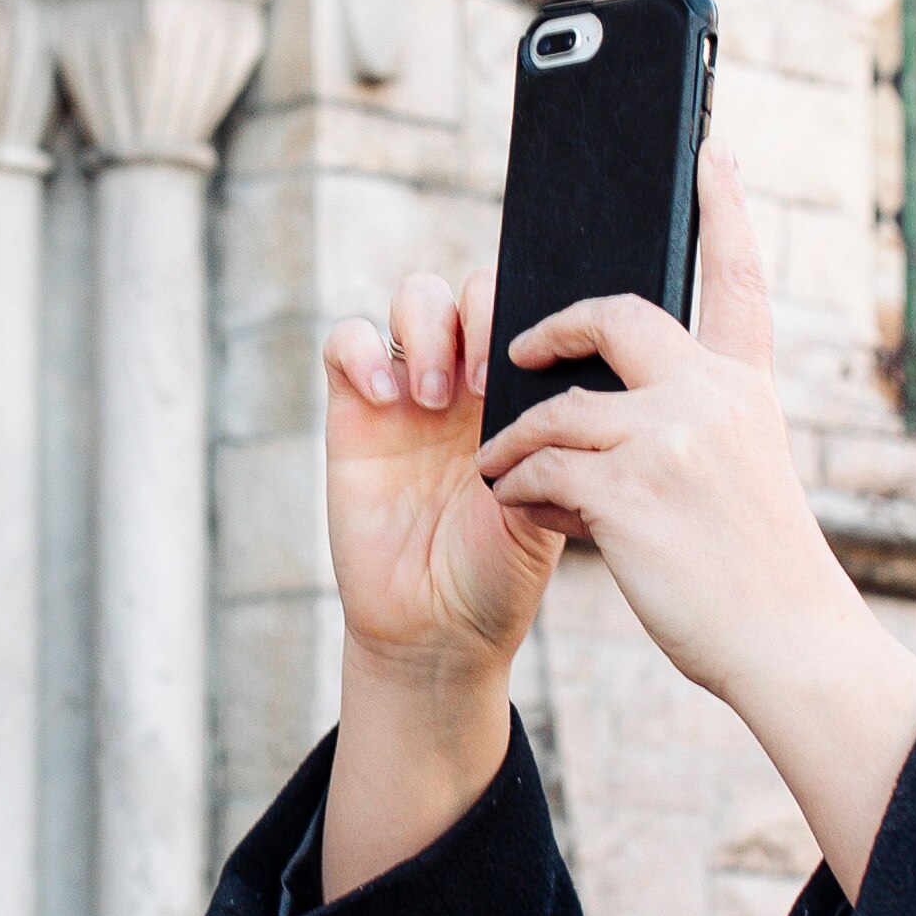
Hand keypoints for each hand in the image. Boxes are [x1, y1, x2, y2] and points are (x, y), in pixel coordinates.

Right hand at [321, 267, 562, 686]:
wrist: (439, 627)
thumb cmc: (501, 569)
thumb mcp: (551, 500)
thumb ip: (554, 438)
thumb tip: (568, 382)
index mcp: (524, 393)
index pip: (532, 309)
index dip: (535, 315)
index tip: (535, 368)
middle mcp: (469, 378)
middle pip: (474, 288)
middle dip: (481, 318)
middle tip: (483, 385)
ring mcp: (410, 390)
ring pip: (416, 298)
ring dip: (429, 331)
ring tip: (436, 397)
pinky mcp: (353, 410)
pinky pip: (347, 342)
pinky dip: (364, 353)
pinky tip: (387, 399)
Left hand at [479, 148, 915, 894]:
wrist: (790, 643)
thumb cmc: (761, 574)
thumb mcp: (747, 474)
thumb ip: (697, 426)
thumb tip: (608, 409)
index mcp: (747, 387)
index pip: (734, 280)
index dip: (723, 212)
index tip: (713, 153)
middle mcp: (712, 396)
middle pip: (619, 314)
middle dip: (556, 322)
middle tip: (519, 344)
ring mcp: (670, 439)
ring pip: (556, 406)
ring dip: (515, 440)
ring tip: (496, 468)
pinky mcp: (628, 489)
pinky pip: (537, 468)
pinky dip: (515, 488)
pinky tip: (515, 509)